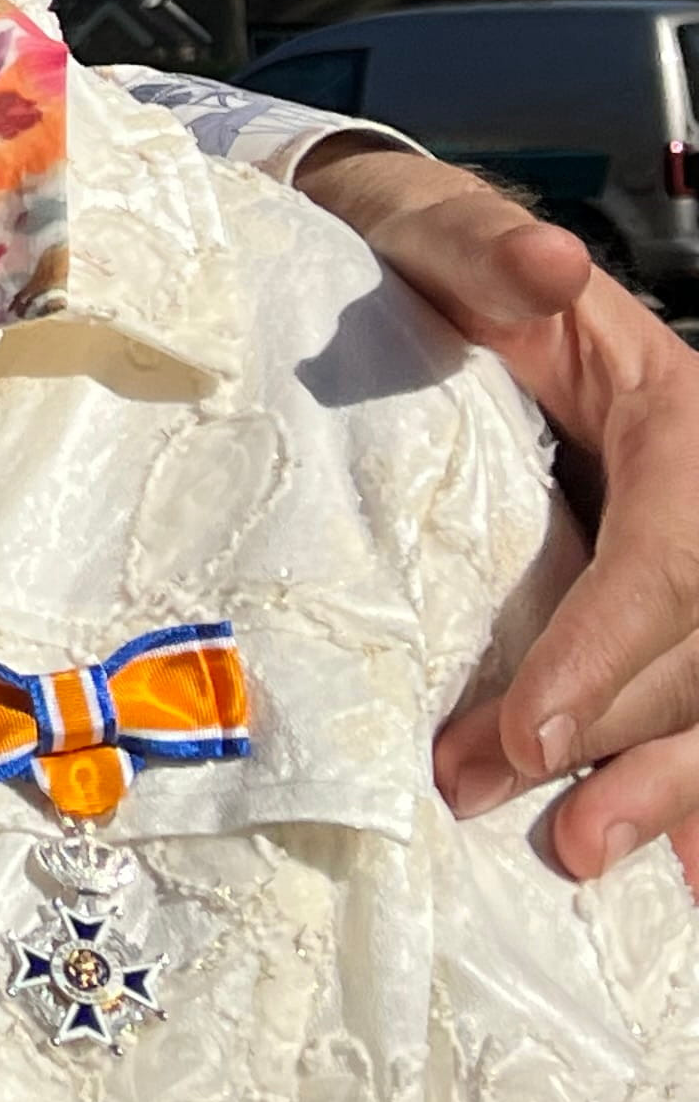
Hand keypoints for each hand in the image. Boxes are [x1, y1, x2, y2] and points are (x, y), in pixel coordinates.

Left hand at [309, 143, 698, 886]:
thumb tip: (543, 263)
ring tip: (573, 851)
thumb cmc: (430, 255)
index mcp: (679, 414)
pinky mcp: (682, 609)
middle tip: (483, 790)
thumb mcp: (445, 234)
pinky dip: (694, 788)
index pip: (677, 551)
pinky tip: (685, 868)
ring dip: (660, 785)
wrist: (431, 266)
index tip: (531, 728)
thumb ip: (486, 254)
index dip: (612, 647)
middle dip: (604, 732)